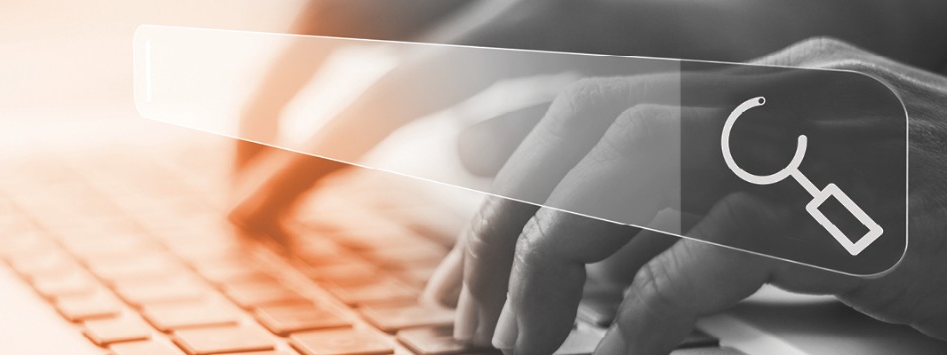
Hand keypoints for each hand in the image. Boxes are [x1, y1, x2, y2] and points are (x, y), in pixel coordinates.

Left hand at [423, 38, 946, 353]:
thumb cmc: (941, 249)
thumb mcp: (807, 225)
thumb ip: (704, 223)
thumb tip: (597, 275)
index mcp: (770, 85)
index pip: (599, 102)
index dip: (510, 168)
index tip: (461, 256)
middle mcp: (787, 93)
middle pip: (590, 136)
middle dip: (507, 231)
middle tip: (473, 320)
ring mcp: (823, 141)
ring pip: (625, 183)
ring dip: (551, 275)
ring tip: (518, 348)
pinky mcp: (855, 210)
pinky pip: (706, 257)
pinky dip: (643, 318)